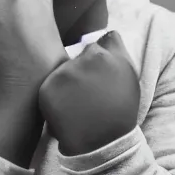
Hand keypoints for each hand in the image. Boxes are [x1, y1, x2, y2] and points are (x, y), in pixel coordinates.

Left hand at [39, 31, 140, 154]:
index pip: (92, 48)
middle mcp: (78, 62)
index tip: (100, 80)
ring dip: (67, 82)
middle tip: (90, 94)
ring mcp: (60, 76)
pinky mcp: (46, 90)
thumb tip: (106, 31)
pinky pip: (49, 86)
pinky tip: (67, 109)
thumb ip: (117, 48)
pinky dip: (55, 95)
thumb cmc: (120, 108)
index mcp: (100, 56)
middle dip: (80, 71)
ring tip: (79, 103)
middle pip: (75, 58)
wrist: (103, 144)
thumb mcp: (128, 75)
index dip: (96, 64)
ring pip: (62, 71)